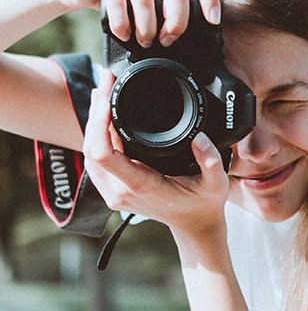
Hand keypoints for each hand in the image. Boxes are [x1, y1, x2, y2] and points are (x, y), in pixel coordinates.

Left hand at [83, 70, 229, 242]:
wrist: (194, 225)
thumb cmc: (203, 204)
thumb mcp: (216, 183)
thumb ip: (210, 160)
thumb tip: (199, 137)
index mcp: (141, 185)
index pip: (105, 154)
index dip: (100, 124)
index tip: (108, 99)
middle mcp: (121, 191)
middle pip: (91, 149)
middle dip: (94, 113)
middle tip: (105, 84)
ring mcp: (113, 193)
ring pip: (88, 154)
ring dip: (92, 122)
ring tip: (102, 93)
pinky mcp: (113, 190)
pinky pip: (95, 160)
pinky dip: (95, 136)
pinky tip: (103, 117)